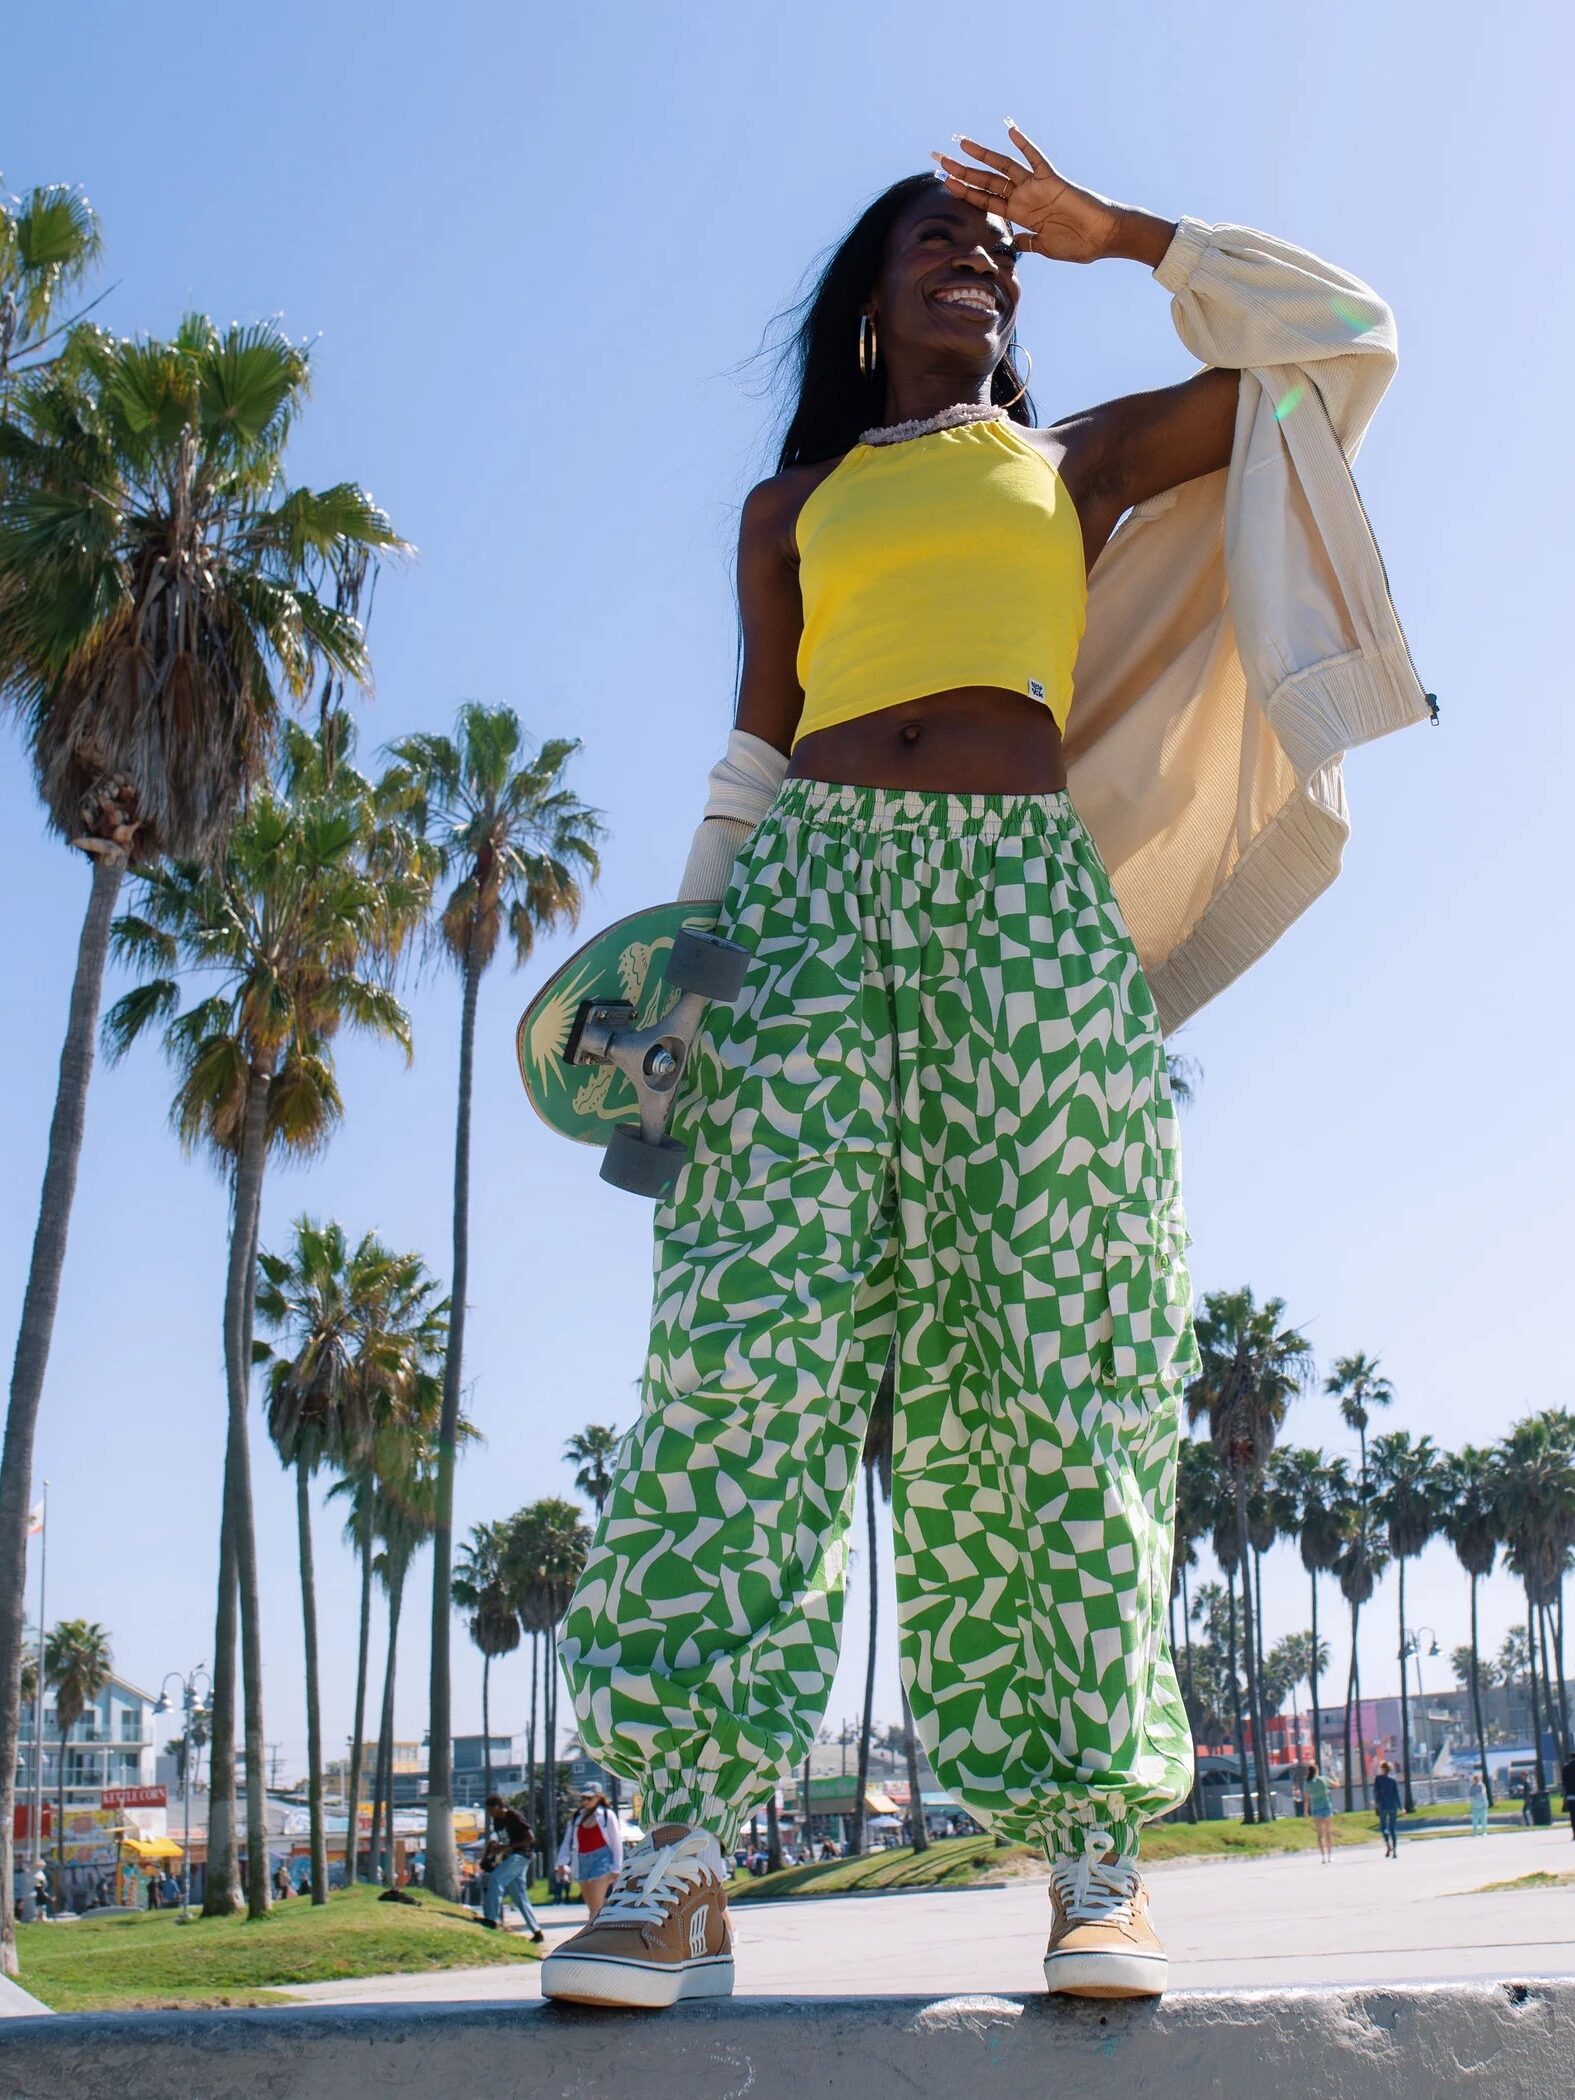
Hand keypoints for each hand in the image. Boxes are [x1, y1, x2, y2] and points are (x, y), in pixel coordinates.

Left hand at [930, 121, 1125, 264]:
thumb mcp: (1044, 248)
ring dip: (982, 155)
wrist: (1101, 237)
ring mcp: (1036, 187)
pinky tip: (1010, 130)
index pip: (984, 199)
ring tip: (961, 143)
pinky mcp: (1052, 180)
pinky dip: (1024, 145)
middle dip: (961, 170)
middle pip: (986, 180)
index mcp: (1019, 214)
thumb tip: (1012, 243)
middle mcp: (1023, 197)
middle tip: (938, 158)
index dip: (963, 190)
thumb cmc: (1077, 244)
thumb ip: (1027, 243)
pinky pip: (1036, 159)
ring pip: (1003, 167)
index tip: (944, 181)